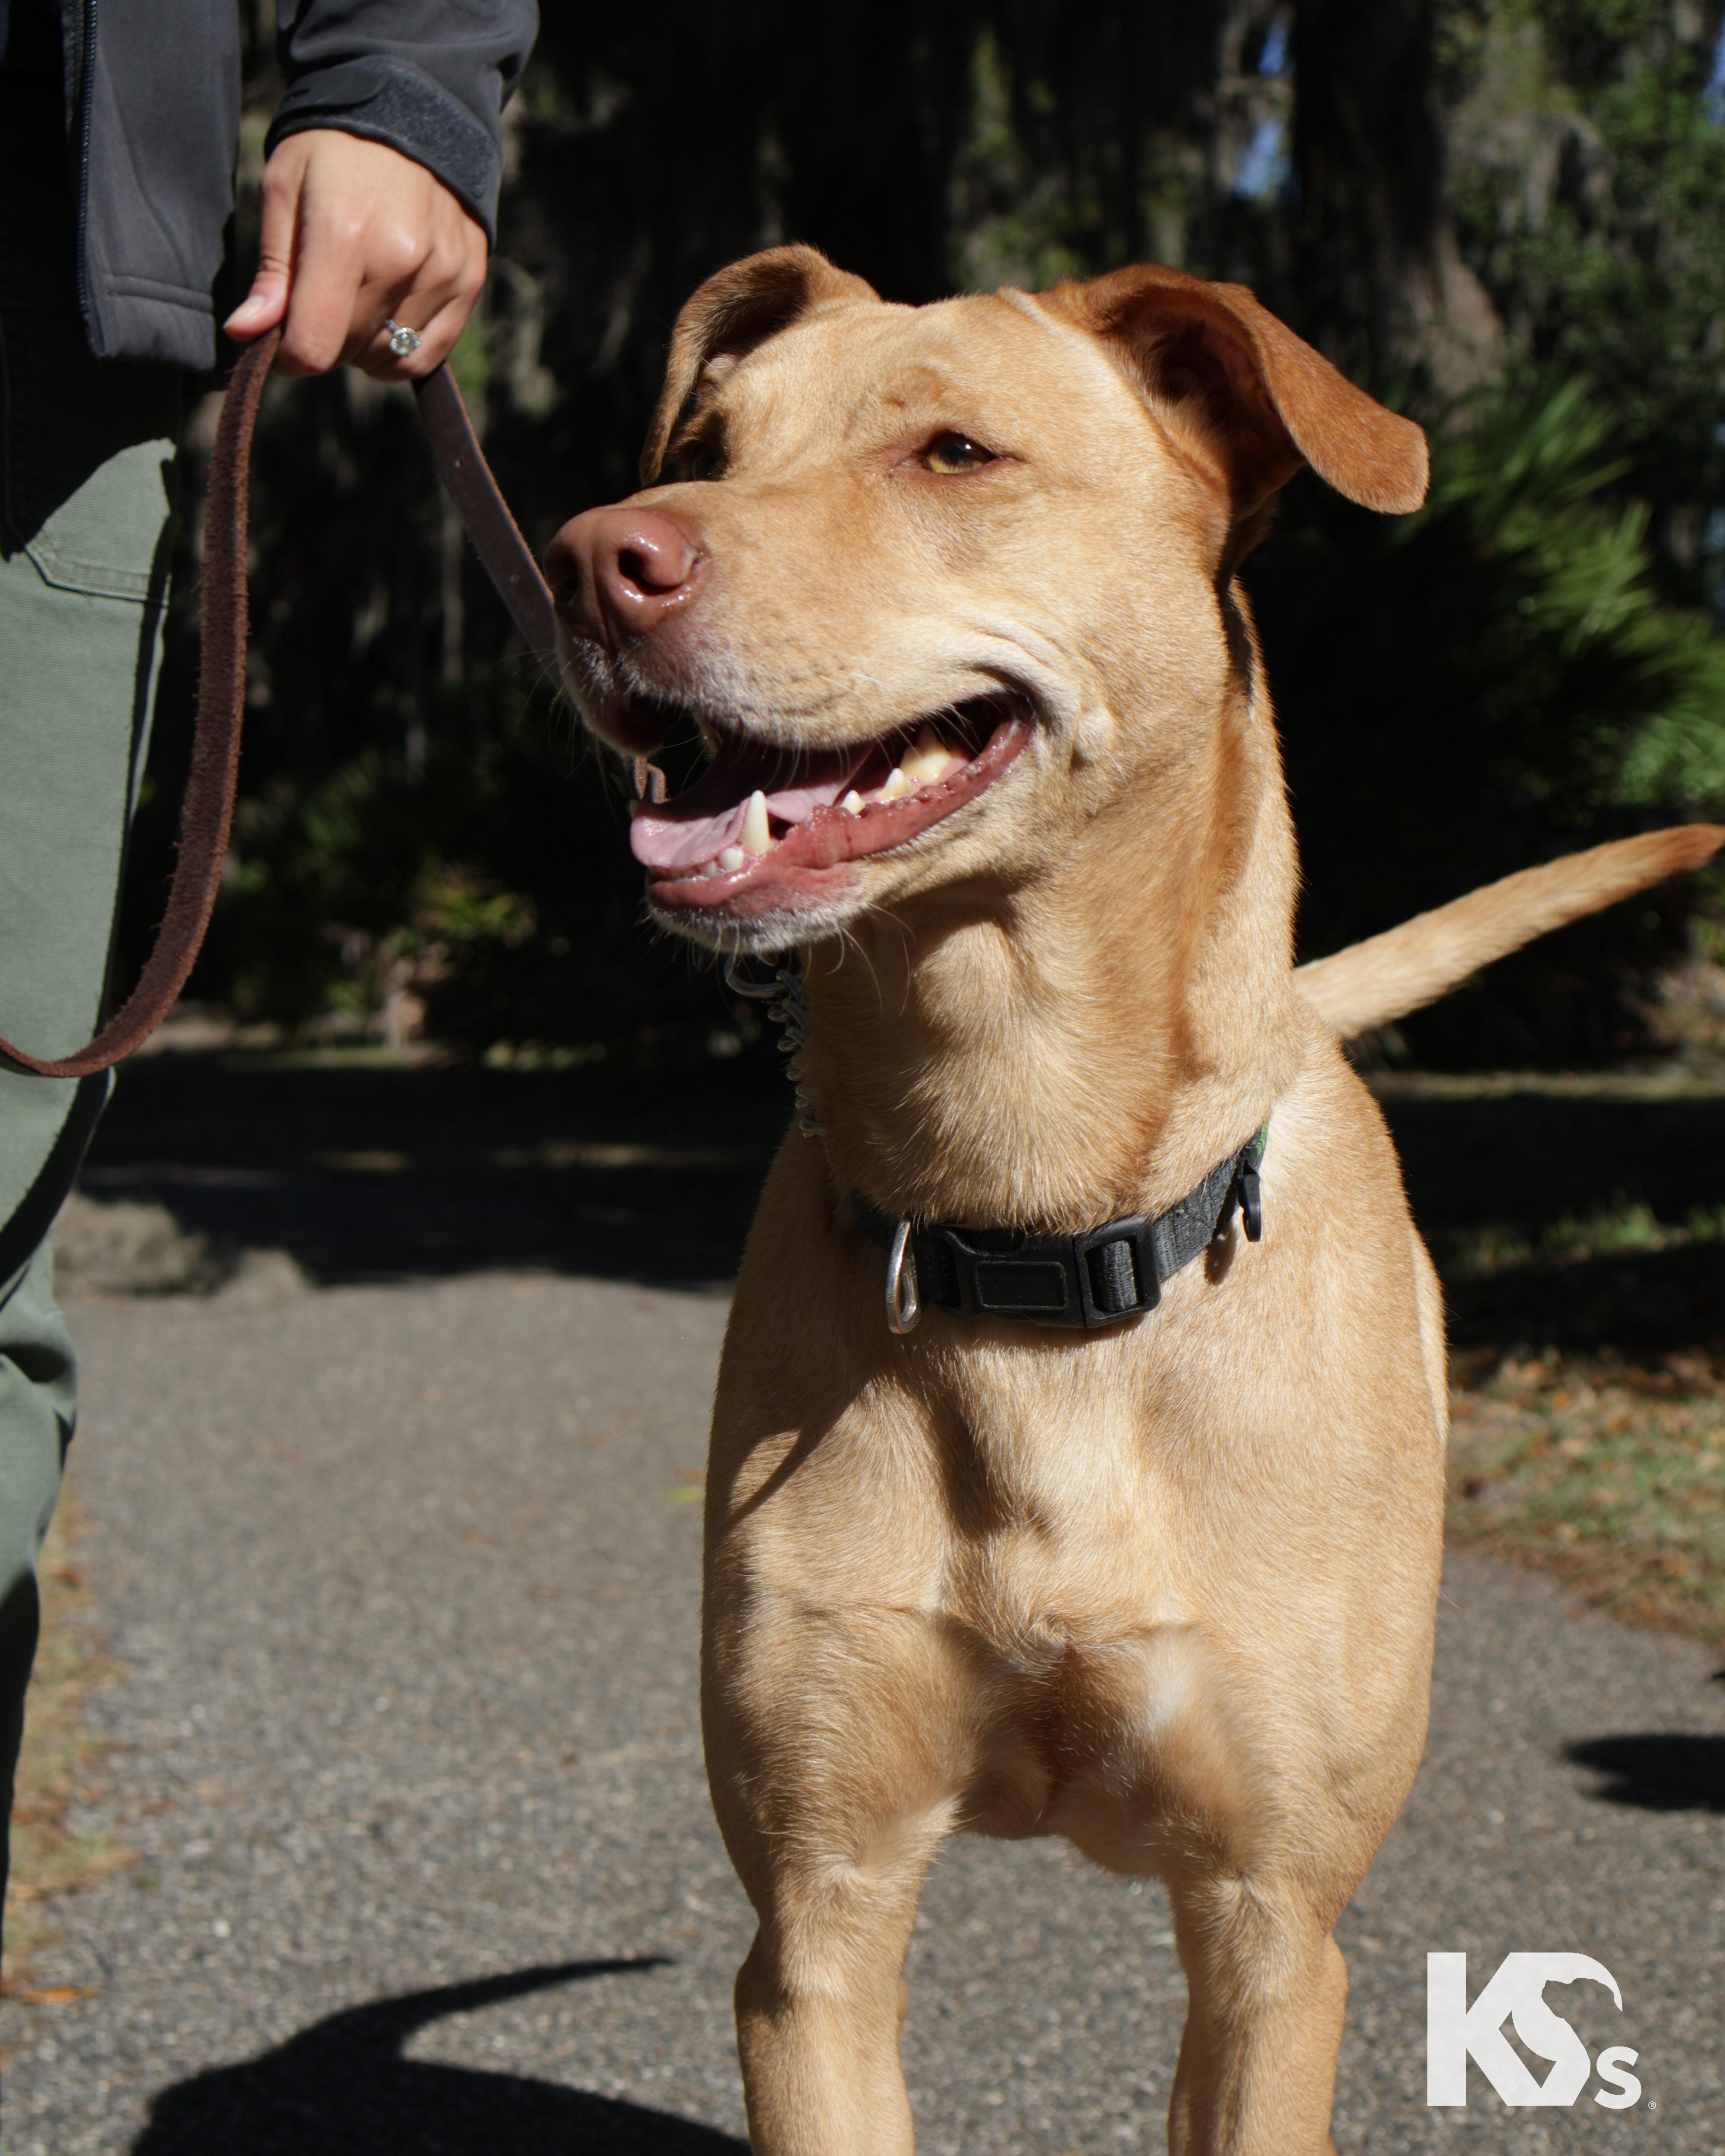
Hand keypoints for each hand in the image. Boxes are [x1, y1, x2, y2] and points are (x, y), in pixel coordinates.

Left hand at [223, 130, 486, 377]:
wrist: (411, 112)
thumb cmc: (333, 151)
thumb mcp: (284, 190)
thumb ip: (271, 272)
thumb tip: (245, 334)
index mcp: (344, 235)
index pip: (314, 345)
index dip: (287, 357)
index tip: (277, 339)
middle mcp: (401, 260)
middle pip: (348, 352)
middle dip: (324, 339)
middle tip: (318, 298)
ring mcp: (442, 273)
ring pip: (389, 358)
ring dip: (362, 346)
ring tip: (354, 299)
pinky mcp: (468, 281)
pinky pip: (428, 354)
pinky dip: (400, 352)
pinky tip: (386, 318)